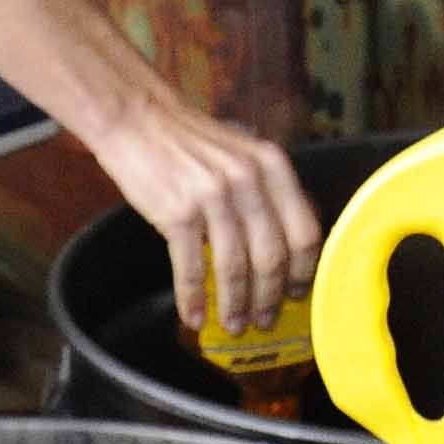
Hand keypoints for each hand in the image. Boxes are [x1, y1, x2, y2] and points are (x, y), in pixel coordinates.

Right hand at [94, 97, 322, 332]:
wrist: (138, 118)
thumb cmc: (190, 141)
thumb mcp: (244, 153)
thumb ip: (268, 191)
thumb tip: (286, 246)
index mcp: (272, 166)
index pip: (304, 231)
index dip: (304, 271)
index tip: (297, 293)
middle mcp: (248, 181)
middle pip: (272, 257)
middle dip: (270, 297)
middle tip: (264, 320)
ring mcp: (213, 197)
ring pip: (234, 268)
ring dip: (235, 305)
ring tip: (234, 324)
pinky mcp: (177, 213)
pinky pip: (192, 268)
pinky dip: (193, 298)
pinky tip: (193, 316)